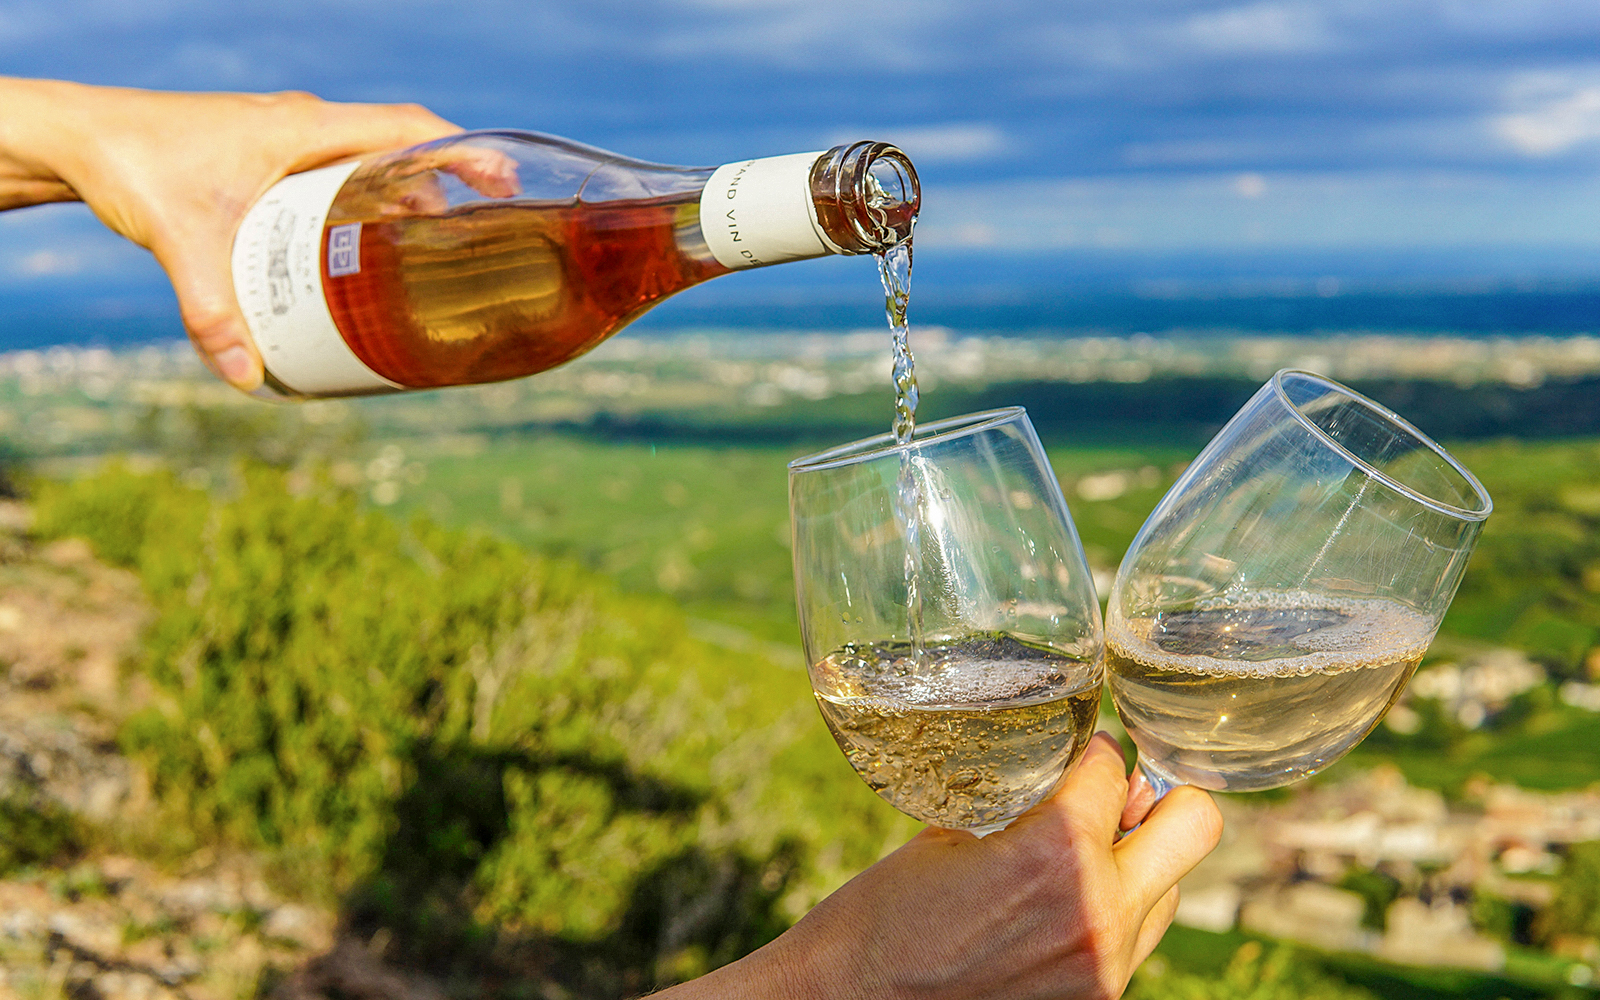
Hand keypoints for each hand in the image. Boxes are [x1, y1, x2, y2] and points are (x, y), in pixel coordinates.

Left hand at [0, 77, 459, 391]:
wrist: (78, 138)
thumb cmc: (131, 165)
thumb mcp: (181, 243)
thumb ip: (213, 313)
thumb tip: (248, 378)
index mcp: (303, 128)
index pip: (407, 128)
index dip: (464, 151)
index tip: (504, 180)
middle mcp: (303, 127)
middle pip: (401, 146)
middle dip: (448, 185)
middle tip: (482, 232)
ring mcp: (287, 139)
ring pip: (370, 160)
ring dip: (406, 194)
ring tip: (434, 249)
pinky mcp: (269, 156)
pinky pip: (339, 171)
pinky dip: (366, 199)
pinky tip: (365, 245)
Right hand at [673, 732, 1222, 999]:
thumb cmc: (882, 918)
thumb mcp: (950, 834)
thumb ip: (1027, 806)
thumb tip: (1076, 781)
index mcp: (1054, 854)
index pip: (1115, 769)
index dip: (1094, 748)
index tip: (1079, 749)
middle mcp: (1098, 912)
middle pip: (1195, 823)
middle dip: (1159, 798)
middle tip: (1115, 797)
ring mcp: (1105, 966)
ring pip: (1172, 888)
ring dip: (1136, 862)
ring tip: (1075, 861)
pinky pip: (1136, 939)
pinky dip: (1111, 911)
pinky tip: (1053, 908)